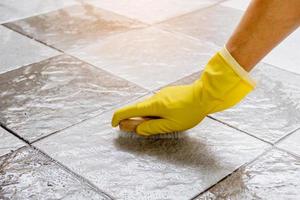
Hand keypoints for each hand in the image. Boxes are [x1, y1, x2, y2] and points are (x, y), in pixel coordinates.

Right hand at [112, 48, 255, 135]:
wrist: (205, 95)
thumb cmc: (189, 111)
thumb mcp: (171, 125)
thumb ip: (152, 127)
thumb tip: (138, 129)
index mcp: (153, 105)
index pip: (130, 110)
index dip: (119, 117)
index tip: (114, 124)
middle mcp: (155, 97)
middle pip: (137, 108)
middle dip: (131, 118)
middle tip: (131, 128)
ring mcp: (162, 94)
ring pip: (147, 106)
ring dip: (144, 116)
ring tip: (152, 125)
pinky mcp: (168, 94)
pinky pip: (156, 104)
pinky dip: (152, 111)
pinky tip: (163, 117)